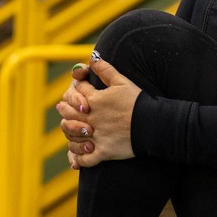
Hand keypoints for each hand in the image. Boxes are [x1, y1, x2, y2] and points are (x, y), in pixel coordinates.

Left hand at [57, 53, 139, 167]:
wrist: (152, 125)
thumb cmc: (138, 102)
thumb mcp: (123, 82)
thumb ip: (106, 70)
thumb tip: (93, 57)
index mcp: (95, 100)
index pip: (75, 91)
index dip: (74, 88)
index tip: (76, 88)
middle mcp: (91, 118)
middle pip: (68, 113)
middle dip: (64, 109)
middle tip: (63, 108)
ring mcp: (96, 137)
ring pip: (72, 136)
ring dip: (69, 133)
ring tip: (70, 130)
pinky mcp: (103, 152)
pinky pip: (85, 159)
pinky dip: (79, 159)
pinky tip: (79, 156)